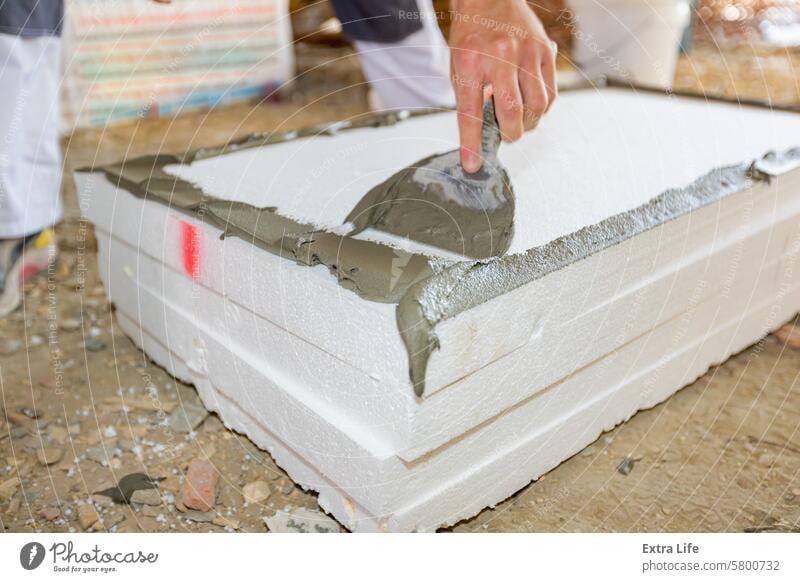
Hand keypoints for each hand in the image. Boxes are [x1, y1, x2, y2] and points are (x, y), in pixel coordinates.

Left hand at [449, 0, 556, 172]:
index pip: (470, 112)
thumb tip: (484, 136)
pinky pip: (550, 94)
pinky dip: (542, 108)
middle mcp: (499, 55)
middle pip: (512, 111)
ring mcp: (527, 51)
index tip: (472, 166)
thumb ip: (471, 99)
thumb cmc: (471, 38)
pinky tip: (532, 105)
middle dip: (511, 134)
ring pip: (537, 106)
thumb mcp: (459, 66)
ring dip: (529, 123)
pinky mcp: (546, 50)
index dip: (471, 143)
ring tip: (520, 121)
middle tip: (507, 135)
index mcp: (469, 61)